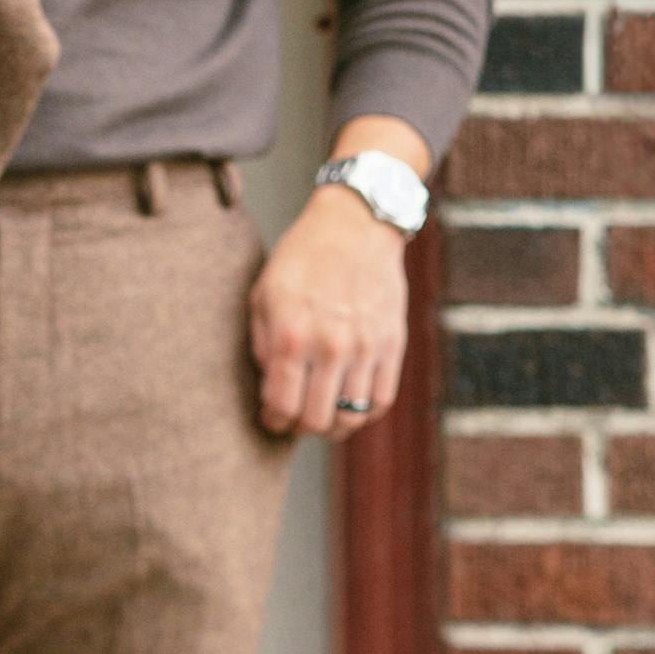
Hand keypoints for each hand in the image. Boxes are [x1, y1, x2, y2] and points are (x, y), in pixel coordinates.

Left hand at [251, 181, 409, 441]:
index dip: (273, 421)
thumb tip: (269, 387)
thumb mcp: (264, 292)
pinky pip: (381, 400)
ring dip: (332, 426)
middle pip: (316, 420)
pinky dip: (364, 413)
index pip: (282, 405)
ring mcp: (366, 347)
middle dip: (300, 428)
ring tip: (322, 416)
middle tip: (295, 420)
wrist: (356, 225)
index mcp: (292, 334)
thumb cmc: (303, 256)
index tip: (271, 418)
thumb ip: (262, 344)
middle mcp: (331, 346)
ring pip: (351, 417)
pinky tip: (350, 403)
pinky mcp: (392, 344)